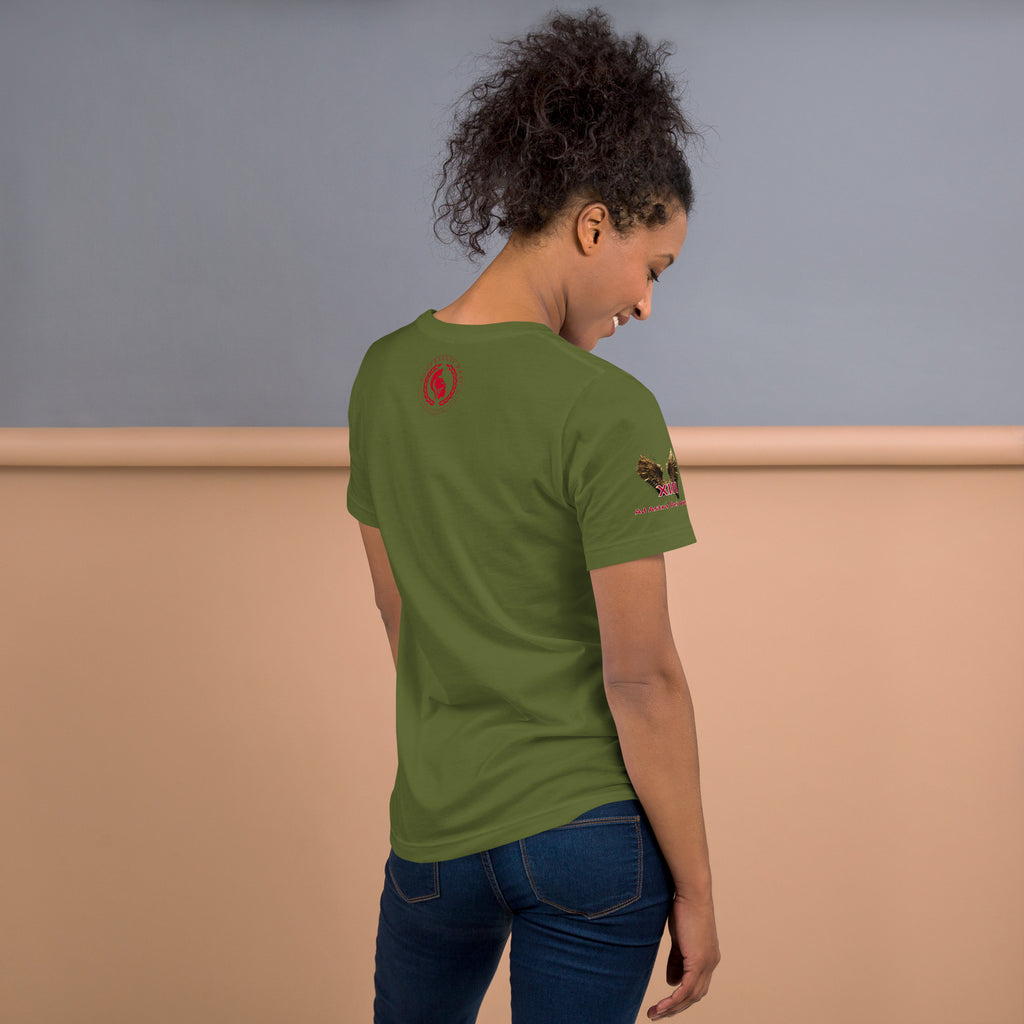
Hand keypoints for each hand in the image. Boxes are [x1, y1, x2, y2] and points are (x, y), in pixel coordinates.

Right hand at [647, 894, 719, 1018]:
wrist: (692, 893)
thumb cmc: (684, 908)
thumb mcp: (679, 938)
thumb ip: (677, 960)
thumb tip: (671, 981)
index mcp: (708, 957)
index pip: (696, 984)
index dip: (682, 996)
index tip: (665, 1002)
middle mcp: (711, 963)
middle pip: (695, 995)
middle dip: (676, 1007)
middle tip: (658, 1014)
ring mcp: (707, 964)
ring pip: (691, 996)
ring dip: (672, 1008)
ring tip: (654, 1013)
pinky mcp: (698, 962)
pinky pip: (686, 989)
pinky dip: (673, 1001)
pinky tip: (661, 1006)